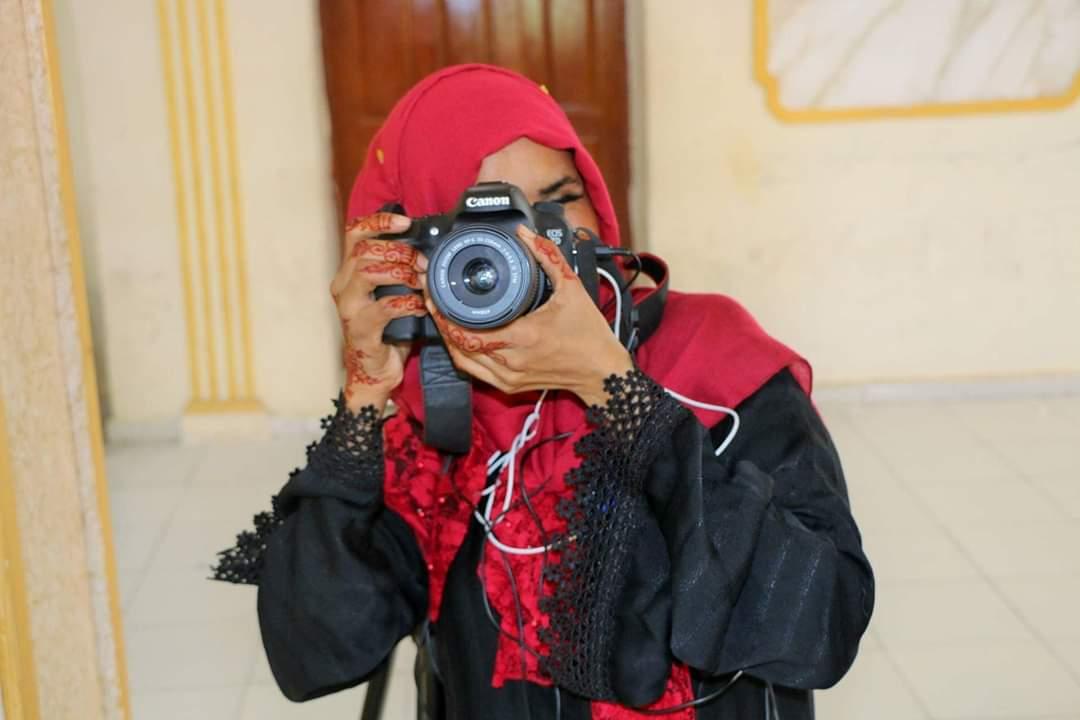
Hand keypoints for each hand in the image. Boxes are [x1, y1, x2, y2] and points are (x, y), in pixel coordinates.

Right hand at [330, 212, 428, 412]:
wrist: (374, 372)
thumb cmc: (386, 331)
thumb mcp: (391, 294)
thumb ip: (399, 271)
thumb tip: (427, 251)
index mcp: (349, 273)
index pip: (355, 234)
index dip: (379, 222)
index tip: (406, 221)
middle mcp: (343, 287)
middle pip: (363, 250)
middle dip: (398, 251)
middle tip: (421, 262)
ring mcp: (349, 308)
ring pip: (368, 272)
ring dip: (401, 273)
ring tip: (420, 282)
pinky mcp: (361, 329)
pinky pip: (384, 307)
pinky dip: (407, 303)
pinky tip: (420, 307)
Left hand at [421, 224, 632, 405]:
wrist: (601, 372)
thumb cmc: (589, 334)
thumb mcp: (572, 289)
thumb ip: (548, 257)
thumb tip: (526, 234)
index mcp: (522, 336)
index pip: (467, 329)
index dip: (444, 312)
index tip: (434, 292)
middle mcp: (511, 360)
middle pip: (458, 343)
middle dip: (440, 320)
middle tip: (432, 299)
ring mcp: (508, 377)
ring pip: (462, 360)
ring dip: (447, 339)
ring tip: (440, 315)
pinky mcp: (509, 386)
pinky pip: (474, 372)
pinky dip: (461, 355)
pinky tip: (457, 338)